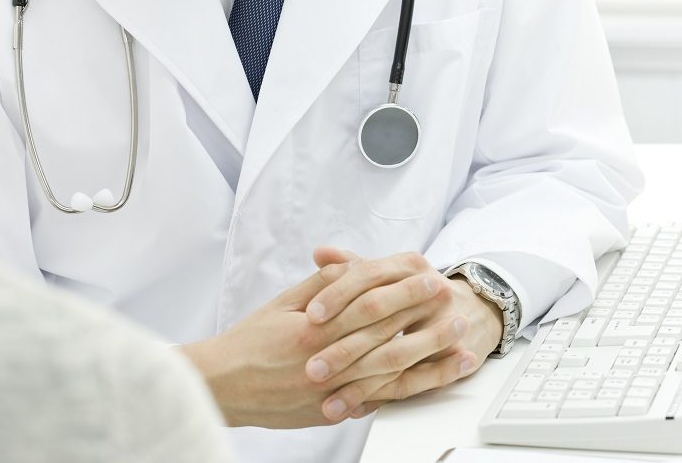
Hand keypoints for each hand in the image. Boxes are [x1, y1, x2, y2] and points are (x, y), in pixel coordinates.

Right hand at [179, 248, 464, 428]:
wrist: (221, 386)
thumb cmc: (250, 342)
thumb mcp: (284, 303)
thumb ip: (323, 286)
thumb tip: (356, 269)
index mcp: (314, 328)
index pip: (370, 305)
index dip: (405, 292)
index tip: (431, 280)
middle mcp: (325, 361)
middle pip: (387, 338)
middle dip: (426, 323)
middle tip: (457, 310)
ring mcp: (329, 391)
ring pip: (389, 376)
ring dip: (429, 363)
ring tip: (460, 353)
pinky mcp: (330, 412)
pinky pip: (375, 402)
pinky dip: (406, 393)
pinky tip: (431, 384)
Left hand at [308, 250, 503, 418]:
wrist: (470, 312)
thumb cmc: (415, 294)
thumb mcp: (387, 274)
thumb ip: (351, 266)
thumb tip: (319, 253)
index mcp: (407, 266)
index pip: (367, 276)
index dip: (336, 295)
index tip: (309, 316)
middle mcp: (429, 290)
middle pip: (379, 315)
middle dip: (341, 347)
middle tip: (311, 369)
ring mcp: (444, 322)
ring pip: (394, 354)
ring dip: (358, 383)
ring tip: (328, 402)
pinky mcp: (452, 356)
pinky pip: (412, 382)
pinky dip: (381, 397)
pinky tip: (354, 410)